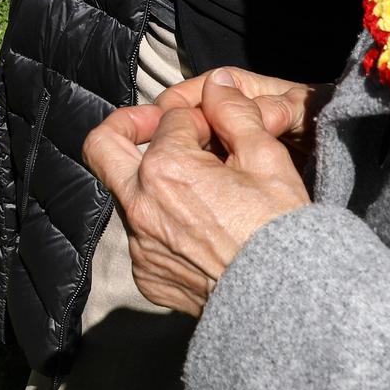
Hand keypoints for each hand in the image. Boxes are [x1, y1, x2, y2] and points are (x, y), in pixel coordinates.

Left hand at [84, 70, 312, 316]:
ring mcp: (140, 244)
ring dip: (152, 179)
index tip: (219, 126)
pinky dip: (163, 222)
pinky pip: (142, 235)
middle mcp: (140, 204)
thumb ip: (234, 113)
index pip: (170, 118)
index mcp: (166, 168)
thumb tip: (216, 85)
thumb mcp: (267, 159)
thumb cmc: (280, 230)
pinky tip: (200, 228)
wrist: (286, 303)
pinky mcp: (147, 275)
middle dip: (127, 125)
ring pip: (128, 193)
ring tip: (198, 187)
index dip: (198, 115)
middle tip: (155, 125)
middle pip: (103, 145)